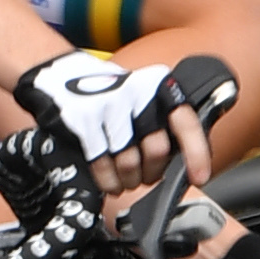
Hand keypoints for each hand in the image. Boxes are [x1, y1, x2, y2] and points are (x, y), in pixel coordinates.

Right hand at [17, 50, 207, 198]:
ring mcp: (109, 104)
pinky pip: (102, 163)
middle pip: (157, 150)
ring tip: (124, 181)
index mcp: (158, 87)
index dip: (196, 153)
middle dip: (151, 173)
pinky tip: (108, 182)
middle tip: (143, 178)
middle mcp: (137, 93)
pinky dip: (107, 180)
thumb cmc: (110, 98)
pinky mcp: (84, 119)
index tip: (199, 177)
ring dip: (128, 181)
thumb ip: (164, 126)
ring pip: (129, 162)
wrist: (61, 76)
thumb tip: (183, 166)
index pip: (186, 122)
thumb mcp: (143, 101)